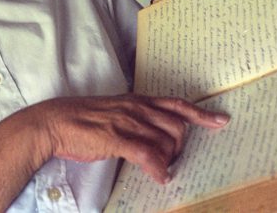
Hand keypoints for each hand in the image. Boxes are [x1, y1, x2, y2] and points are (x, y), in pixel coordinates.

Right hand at [33, 94, 228, 183]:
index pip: (177, 104)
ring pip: (165, 141)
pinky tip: (159, 177)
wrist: (55, 122)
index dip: (201, 114)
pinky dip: (158, 168)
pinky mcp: (116, 138)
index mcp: (138, 100)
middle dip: (180, 147)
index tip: (221, 121)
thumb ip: (137, 120)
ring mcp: (127, 121)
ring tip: (161, 170)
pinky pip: (147, 154)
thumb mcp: (116, 112)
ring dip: (169, 160)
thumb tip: (155, 136)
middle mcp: (137, 108)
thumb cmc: (84, 119)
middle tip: (170, 159)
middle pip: (178, 126)